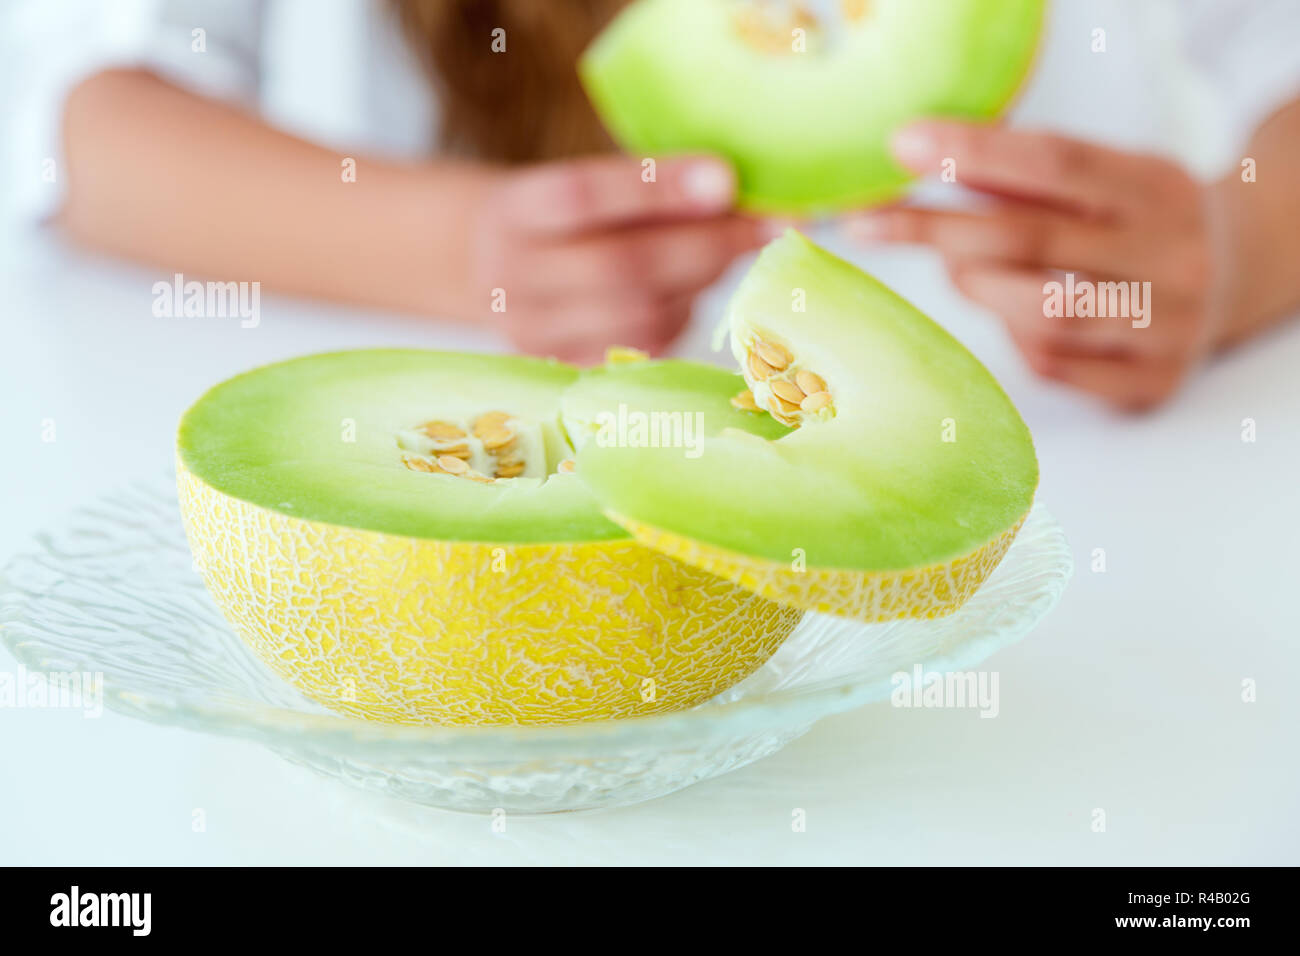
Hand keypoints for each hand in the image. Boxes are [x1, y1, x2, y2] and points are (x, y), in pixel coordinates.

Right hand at [472, 155, 762, 364]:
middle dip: (707, 245)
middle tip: (768, 226)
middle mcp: (513, 275)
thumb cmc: (555, 217)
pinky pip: (640, 349)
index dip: (658, 189)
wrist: (481, 267)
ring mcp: (533, 332)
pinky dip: (678, 318)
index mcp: (514, 210)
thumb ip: (641, 188)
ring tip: (723, 255)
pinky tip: (685, 294)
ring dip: (698, 285)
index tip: (727, 177)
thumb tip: (738, 192)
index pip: (584, 196)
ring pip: (640, 315)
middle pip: (622, 267)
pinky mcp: (561, 368)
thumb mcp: (575, 184)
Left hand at [845, 120, 1225, 410]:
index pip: (1056, 162)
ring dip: (979, 289)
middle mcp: (1173, 255)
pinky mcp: (1151, 383)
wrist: (1234, 279)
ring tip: (960, 272)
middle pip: (1033, 240)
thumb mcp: (1098, 180)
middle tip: (873, 222)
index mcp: (1157, 186)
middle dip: (940, 229)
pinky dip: (1016, 340)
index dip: (974, 153)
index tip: (902, 145)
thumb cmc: (1130, 222)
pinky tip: (1014, 319)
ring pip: (1042, 313)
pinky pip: (1055, 366)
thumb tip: (913, 153)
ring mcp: (1168, 325)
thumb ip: (1018, 173)